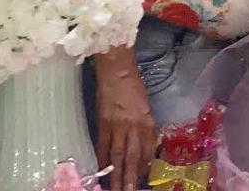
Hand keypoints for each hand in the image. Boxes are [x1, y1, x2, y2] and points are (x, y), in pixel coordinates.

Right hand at [94, 47, 154, 190]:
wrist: (116, 70)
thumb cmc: (133, 85)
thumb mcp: (145, 106)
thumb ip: (144, 125)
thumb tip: (143, 144)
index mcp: (146, 120)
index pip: (147, 149)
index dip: (145, 165)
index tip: (143, 178)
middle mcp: (133, 126)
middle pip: (132, 157)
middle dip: (131, 177)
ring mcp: (117, 126)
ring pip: (117, 155)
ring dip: (116, 174)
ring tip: (115, 188)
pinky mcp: (102, 123)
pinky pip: (103, 146)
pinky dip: (102, 159)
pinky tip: (102, 170)